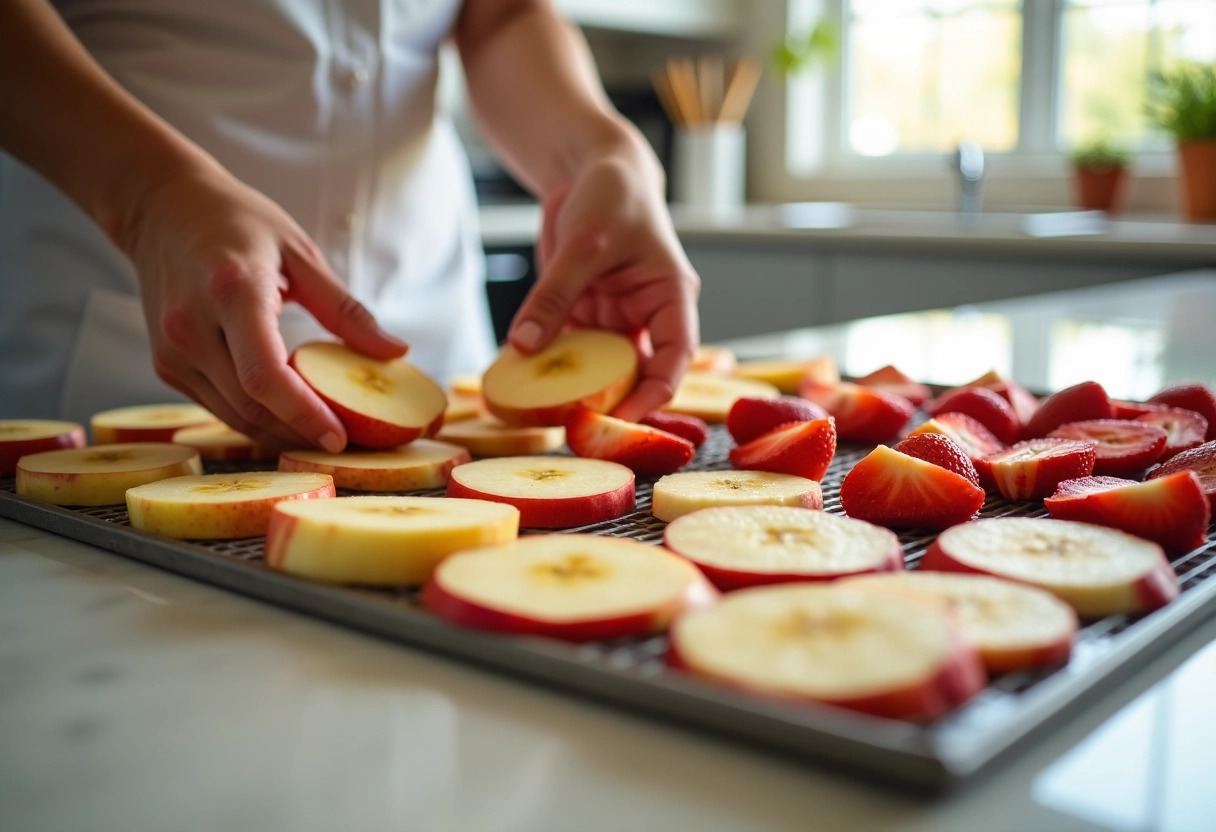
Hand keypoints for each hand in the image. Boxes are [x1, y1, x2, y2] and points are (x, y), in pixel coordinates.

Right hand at [113, 164, 406, 450]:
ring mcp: (172, 350)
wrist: (161, 208)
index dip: (304, 414)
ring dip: (281, 434)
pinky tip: (290, 419)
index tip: (340, 437)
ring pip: (234, 414)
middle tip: (349, 444)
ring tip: (326, 437)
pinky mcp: (166, 364)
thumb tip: (397, 351)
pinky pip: (218, 405)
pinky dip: (256, 418)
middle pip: (252, 404)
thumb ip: (346, 308)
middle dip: (302, 433)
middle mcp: (192, 326)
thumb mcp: (300, 252)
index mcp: (231, 291)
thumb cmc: (236, 222)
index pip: (265, 375)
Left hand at [506, 147, 699, 421]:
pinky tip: (523, 379)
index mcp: (670, 296)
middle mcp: (648, 315)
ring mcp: (615, 318)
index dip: (654, 394)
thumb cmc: (611, 194)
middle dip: (610, 399)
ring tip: (542, 410)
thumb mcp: (583, 243)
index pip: (675, 357)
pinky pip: (569, 349)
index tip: (622, 416)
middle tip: (576, 427)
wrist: (592, 170)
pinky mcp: (586, 315)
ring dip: (573, 386)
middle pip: (638, 372)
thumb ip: (554, 296)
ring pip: (600, 366)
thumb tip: (523, 346)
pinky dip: (549, 363)